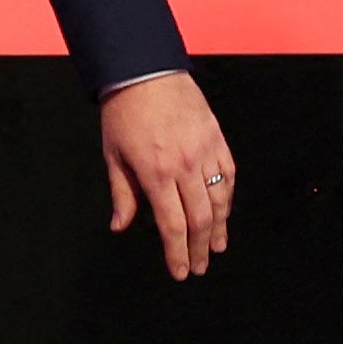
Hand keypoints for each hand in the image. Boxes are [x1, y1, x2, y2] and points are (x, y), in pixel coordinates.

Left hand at [100, 72, 235, 279]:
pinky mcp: (216, 138)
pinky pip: (228, 175)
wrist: (144, 71)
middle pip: (200, 219)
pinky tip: (224, 212)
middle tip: (199, 267)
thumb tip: (120, 226)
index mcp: (155, 173)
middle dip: (200, 248)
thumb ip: (122, 194)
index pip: (172, 225)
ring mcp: (204, 151)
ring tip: (217, 247)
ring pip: (219, 200)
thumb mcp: (113, 156)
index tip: (181, 272)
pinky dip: (228, 197)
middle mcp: (184, 166)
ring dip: (219, 228)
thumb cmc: (124, 113)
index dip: (178, 253)